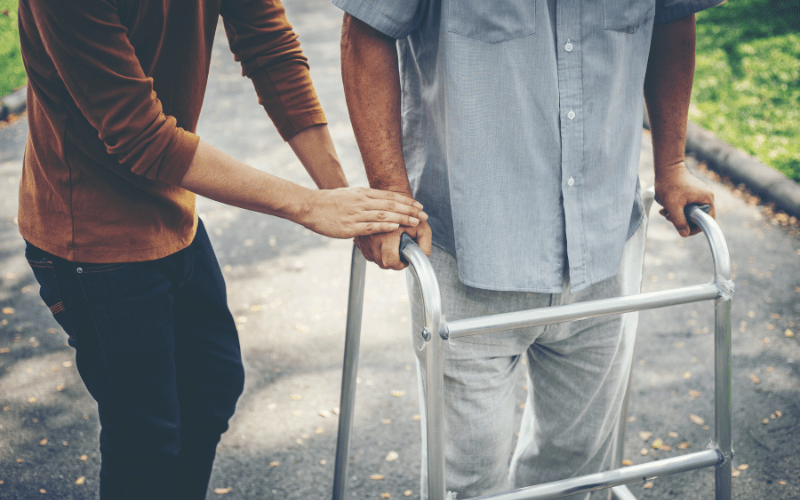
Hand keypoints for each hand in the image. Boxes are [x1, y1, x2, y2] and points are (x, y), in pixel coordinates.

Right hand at [299, 187, 426, 238]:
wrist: (310, 206)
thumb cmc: (329, 202)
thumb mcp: (350, 194)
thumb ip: (365, 198)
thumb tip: (378, 203)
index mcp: (363, 193)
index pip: (390, 196)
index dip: (407, 201)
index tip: (419, 205)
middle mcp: (362, 201)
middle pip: (391, 205)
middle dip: (410, 210)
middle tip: (424, 215)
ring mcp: (357, 214)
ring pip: (384, 215)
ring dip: (402, 218)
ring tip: (415, 222)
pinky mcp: (350, 226)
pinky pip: (371, 226)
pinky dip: (385, 227)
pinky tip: (396, 228)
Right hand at [354, 220, 431, 269]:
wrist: (391, 201)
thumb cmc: (408, 214)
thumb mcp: (421, 227)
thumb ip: (425, 244)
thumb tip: (423, 257)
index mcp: (386, 237)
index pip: (391, 261)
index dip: (401, 263)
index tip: (406, 258)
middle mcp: (372, 240)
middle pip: (383, 264)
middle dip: (394, 261)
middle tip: (401, 251)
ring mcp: (364, 242)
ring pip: (376, 260)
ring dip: (385, 257)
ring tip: (393, 247)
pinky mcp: (360, 242)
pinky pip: (370, 255)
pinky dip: (378, 253)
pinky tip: (385, 244)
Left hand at [654, 161, 714, 236]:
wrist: (666, 166)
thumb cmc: (670, 183)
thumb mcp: (673, 205)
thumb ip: (679, 221)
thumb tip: (684, 233)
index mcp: (707, 199)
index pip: (707, 221)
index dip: (695, 228)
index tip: (683, 230)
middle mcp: (706, 196)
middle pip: (697, 217)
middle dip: (682, 220)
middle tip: (669, 217)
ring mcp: (699, 194)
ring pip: (689, 212)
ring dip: (677, 214)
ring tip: (665, 211)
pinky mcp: (692, 192)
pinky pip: (686, 205)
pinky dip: (676, 208)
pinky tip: (665, 207)